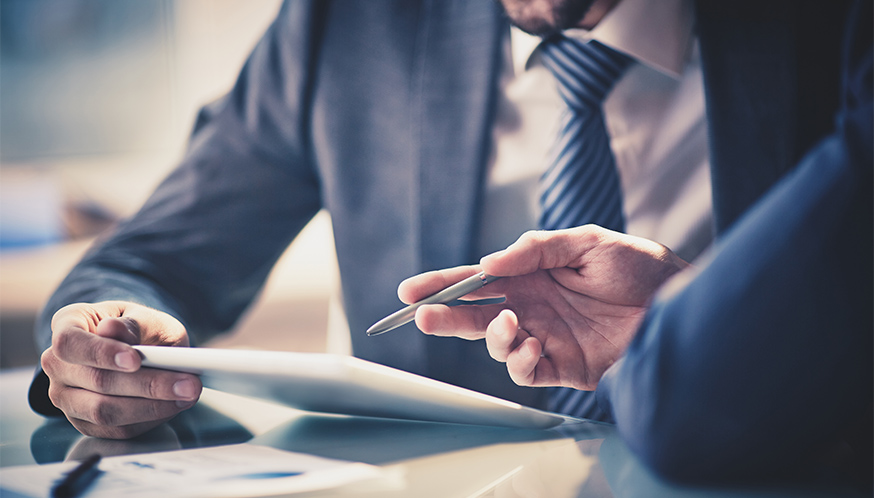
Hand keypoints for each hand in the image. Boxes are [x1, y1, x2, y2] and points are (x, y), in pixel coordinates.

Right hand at [40, 301, 201, 438]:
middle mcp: (58, 364)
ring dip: (152, 406)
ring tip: (188, 394)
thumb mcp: (144, 317)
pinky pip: (116, 430)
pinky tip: (174, 405)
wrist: (141, 347)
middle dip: (147, 385)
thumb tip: (111, 330)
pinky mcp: (85, 422)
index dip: (101, 353)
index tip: (135, 359)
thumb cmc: (139, 328)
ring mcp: (67, 397)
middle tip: (189, 383)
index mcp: (67, 325)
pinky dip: (149, 419)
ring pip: (105, 411)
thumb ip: (132, 324)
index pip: (70, 343)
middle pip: (96, 381)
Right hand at [398, 226, 688, 389]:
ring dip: (490, 337)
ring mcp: (546, 336)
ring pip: (496, 345)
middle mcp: (532, 306)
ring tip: (510, 323)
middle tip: (423, 316)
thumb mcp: (587, 242)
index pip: (478, 280)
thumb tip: (490, 264)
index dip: (444, 284)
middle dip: (446, 316)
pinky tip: (531, 345)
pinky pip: (526, 371)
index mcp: (532, 275)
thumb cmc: (639, 266)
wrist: (681, 303)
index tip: (411, 290)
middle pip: (475, 315)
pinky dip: (519, 361)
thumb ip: (537, 249)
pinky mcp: (564, 366)